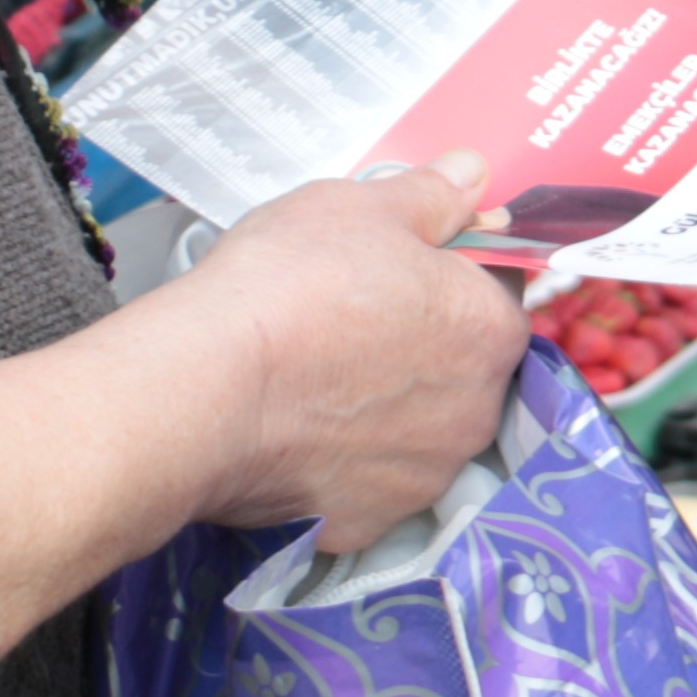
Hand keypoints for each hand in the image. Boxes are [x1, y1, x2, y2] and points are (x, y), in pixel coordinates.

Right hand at [163, 149, 533, 544]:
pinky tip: (296, 433)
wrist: (202, 391)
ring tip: (314, 380)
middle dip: (418, 345)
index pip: (494, 289)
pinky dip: (340, 464)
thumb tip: (474, 173)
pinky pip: (365, 483)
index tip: (394, 269)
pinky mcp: (368, 523)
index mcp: (492, 330)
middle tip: (345, 322)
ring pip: (417, 431)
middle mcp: (477, 412)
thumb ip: (433, 193)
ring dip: (384, 409)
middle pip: (460, 367)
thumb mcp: (362, 206)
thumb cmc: (288, 286)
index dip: (445, 272)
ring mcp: (423, 476)